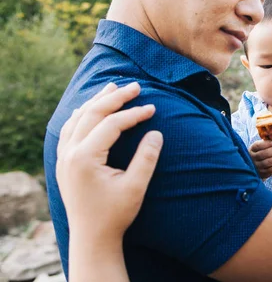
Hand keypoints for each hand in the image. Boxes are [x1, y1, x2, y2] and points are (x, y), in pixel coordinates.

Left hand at [56, 82, 162, 242]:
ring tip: (113, 87)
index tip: (153, 108)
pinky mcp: (64, 162)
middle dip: (115, 97)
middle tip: (135, 86)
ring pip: (78, 118)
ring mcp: (64, 157)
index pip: (111, 124)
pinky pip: (69, 129)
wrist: (92, 237)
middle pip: (92, 114)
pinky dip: (81, 114)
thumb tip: (156, 133)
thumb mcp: (135, 187)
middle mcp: (70, 153)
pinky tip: (88, 108)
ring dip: (97, 101)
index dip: (134, 114)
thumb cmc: (115, 214)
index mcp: (85, 158)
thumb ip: (146, 158)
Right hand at [249, 139, 271, 178]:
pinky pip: (269, 170)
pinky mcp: (261, 174)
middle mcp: (252, 158)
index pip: (258, 146)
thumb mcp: (260, 146)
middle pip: (263, 154)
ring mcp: (256, 167)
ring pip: (267, 163)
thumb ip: (266, 142)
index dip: (267, 144)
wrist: (256, 165)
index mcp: (252, 149)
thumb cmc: (261, 152)